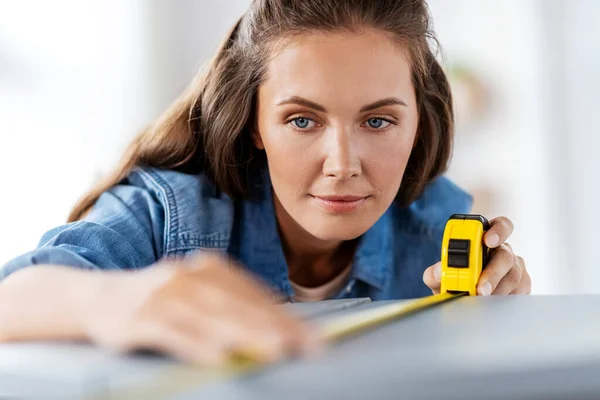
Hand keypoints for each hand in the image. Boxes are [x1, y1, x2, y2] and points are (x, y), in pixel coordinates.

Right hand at [83, 252, 319, 364]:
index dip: (284, 316)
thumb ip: (230, 305)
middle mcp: (188, 276)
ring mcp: (164, 296)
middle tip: (304, 345)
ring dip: (245, 335)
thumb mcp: (195, 293)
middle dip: (274, 327)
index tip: (311, 337)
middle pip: (237, 305)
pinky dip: (197, 345)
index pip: (252, 295)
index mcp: (206, 268)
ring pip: (211, 318)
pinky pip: (174, 334)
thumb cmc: (159, 300)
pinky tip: (218, 357)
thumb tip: (277, 328)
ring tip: (274, 350)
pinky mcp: (140, 317)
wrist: (99, 296)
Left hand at [423, 216, 530, 295]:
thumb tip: (439, 270)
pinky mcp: (522, 285)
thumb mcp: (440, 276)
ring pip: (513, 276)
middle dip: (493, 272)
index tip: (488, 241)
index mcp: (485, 239)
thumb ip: (436, 272)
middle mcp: (503, 250)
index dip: (497, 231)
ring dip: (497, 290)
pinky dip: (505, 299)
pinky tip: (493, 304)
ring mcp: (515, 267)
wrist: (460, 298)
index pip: (500, 226)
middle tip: (481, 288)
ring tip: (482, 300)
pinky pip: (519, 291)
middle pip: (505, 255)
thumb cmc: (453, 279)